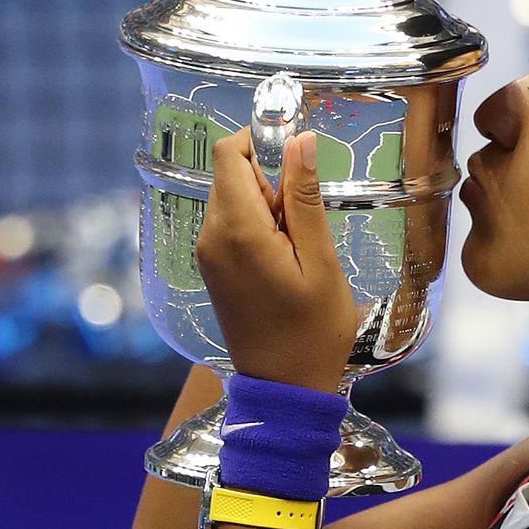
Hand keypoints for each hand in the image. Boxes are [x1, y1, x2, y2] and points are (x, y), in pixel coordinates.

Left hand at [195, 126, 363, 390]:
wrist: (283, 389)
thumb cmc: (312, 331)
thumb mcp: (320, 261)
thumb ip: (305, 198)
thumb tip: (299, 140)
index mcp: (236, 230)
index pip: (230, 152)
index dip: (263, 140)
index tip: (301, 154)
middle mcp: (211, 236)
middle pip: (233, 173)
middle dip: (272, 178)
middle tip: (307, 218)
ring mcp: (208, 253)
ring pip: (235, 197)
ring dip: (269, 204)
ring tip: (300, 245)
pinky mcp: (214, 267)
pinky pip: (233, 223)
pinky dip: (261, 225)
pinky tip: (287, 257)